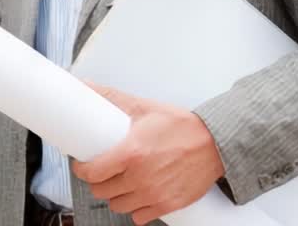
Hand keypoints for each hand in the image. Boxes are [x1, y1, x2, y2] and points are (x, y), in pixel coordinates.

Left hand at [71, 84, 225, 225]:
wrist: (216, 143)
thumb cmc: (182, 126)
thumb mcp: (144, 108)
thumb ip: (112, 98)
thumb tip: (86, 86)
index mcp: (131, 153)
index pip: (91, 173)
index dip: (82, 169)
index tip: (83, 165)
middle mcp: (140, 177)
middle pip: (102, 191)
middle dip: (98, 181)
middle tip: (103, 171)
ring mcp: (154, 194)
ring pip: (118, 205)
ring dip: (116, 195)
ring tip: (120, 182)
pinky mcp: (168, 205)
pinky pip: (139, 217)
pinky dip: (136, 208)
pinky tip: (138, 195)